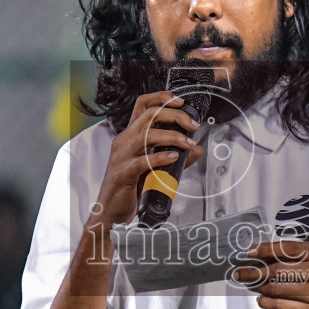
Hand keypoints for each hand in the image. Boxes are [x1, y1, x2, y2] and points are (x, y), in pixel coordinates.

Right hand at [91, 91, 203, 227]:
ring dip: (172, 137)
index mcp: (130, 135)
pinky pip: (143, 160)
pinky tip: (173, 158)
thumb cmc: (129, 186)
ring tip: (187, 143)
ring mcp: (122, 156)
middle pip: (149, 115)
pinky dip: (161, 157)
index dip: (162, 98)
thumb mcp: (154, 166)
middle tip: (192, 125)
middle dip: (175, 116)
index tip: (181, 101)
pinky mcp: (123, 173)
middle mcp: (124, 141)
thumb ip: (175, 156)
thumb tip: (197, 149)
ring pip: (147, 135)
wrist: (111, 210)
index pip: (143, 105)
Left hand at [230, 239, 308, 308]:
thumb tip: (253, 256)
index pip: (286, 248)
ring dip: (258, 288)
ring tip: (249, 286)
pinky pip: (280, 305)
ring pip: (276, 289)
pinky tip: (261, 300)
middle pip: (278, 270)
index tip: (248, 253)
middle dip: (254, 272)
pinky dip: (266, 302)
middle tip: (239, 274)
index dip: (265, 249)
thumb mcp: (307, 264)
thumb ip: (284, 258)